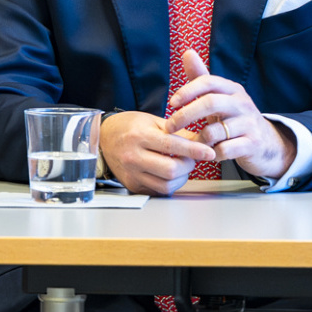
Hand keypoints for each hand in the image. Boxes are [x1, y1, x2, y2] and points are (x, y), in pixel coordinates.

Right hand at [99, 110, 215, 196]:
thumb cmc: (129, 127)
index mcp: (139, 136)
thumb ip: (178, 131)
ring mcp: (131, 173)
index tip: (209, 153)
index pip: (172, 145)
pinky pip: (158, 190)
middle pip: (170, 169)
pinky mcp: (132, 185)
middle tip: (190, 159)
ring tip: (180, 167)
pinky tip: (169, 174)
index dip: (194, 150)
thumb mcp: (153, 121)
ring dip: (180, 178)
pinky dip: (169, 184)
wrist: (103, 138)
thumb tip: (202, 140)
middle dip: (188, 166)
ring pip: (166, 184)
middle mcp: (133, 156)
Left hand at [163, 49, 297, 181]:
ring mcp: (249, 124)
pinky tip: (210, 154)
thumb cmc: (234, 117)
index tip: (171, 103)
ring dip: (198, 140)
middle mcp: (242, 103)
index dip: (188, 90)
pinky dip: (212, 154)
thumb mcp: (219, 97)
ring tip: (194, 144)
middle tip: (169, 127)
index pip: (208, 81)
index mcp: (232, 89)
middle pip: (210, 103)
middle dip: (185, 115)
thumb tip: (188, 52)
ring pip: (214, 131)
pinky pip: (223, 150)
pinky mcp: (252, 144)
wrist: (266, 143)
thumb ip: (201, 77)